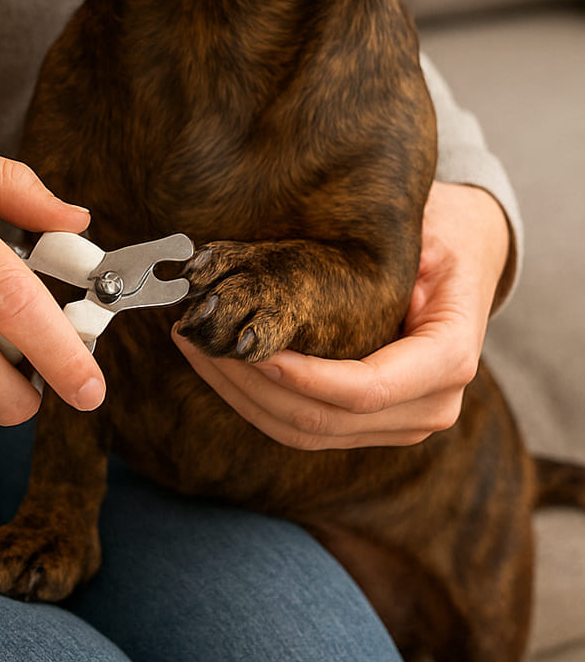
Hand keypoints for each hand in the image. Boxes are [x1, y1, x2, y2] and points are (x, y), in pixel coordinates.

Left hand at [172, 181, 509, 448]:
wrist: (469, 254)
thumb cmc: (443, 232)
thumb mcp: (425, 228)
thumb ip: (383, 251)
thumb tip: (318, 241)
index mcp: (449, 359)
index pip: (365, 389)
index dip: (300, 376)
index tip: (245, 345)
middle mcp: (431, 406)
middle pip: (325, 419)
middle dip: (250, 385)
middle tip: (195, 338)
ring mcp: (403, 424)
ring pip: (307, 433)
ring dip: (242, 397)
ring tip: (193, 348)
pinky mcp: (374, 424)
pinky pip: (308, 427)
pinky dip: (258, 401)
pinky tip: (220, 365)